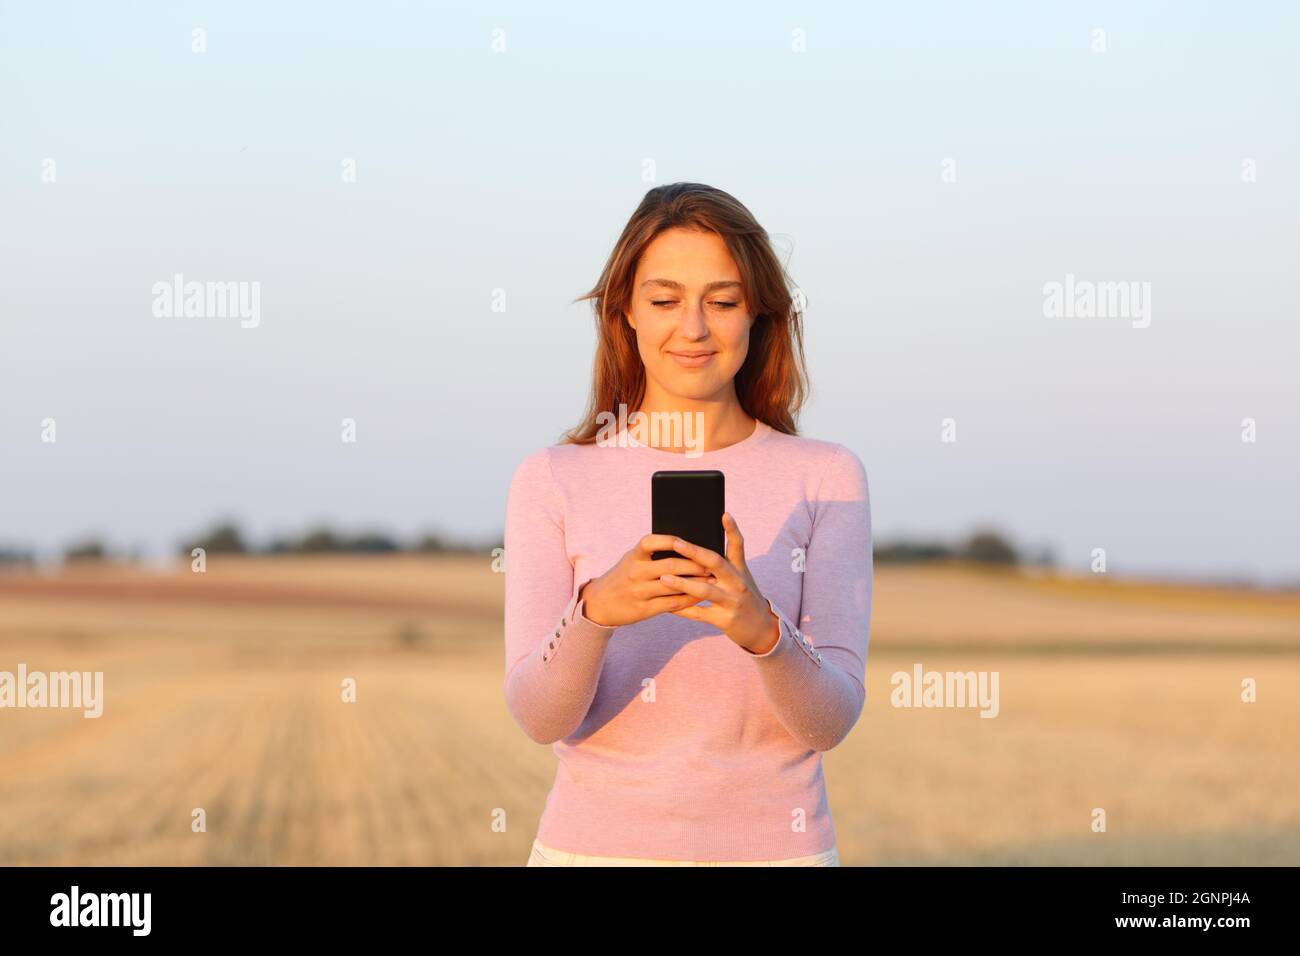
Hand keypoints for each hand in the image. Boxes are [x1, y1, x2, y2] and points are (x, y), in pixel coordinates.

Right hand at [579, 534, 713, 627]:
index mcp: (633, 557)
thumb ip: (651, 554)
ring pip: (674, 586)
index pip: (650, 542)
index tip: (688, 540)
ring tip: (712, 578)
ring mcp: (640, 592)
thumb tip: (685, 546)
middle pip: (670, 566)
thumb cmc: (622, 577)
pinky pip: (672, 603)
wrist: (599, 603)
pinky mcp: (644, 609)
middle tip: (713, 562)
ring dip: (696, 582)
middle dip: (695, 564)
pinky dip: (688, 599)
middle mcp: (635, 573)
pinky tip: (700, 595)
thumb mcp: (630, 561)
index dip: (669, 540)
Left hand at [659, 512, 779, 654]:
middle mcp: (738, 583)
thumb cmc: (744, 596)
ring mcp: (732, 602)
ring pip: (705, 590)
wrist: (762, 629)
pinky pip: (699, 614)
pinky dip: (682, 609)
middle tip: (676, 543)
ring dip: (683, 584)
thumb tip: (697, 548)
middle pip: (716, 564)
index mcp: (740, 570)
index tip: (724, 514)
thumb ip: (725, 563)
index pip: (738, 545)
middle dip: (695, 553)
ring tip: (663, 577)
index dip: (732, 529)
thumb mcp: (740, 577)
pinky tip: (667, 605)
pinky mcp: (725, 620)